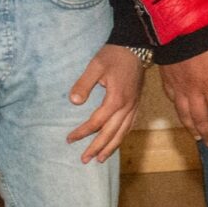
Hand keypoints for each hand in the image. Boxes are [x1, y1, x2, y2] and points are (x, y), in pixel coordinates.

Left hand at [67, 44, 146, 163]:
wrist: (136, 46)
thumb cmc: (114, 55)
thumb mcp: (95, 66)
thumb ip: (83, 84)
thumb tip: (74, 102)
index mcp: (116, 99)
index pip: (97, 122)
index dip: (82, 132)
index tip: (70, 139)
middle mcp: (127, 106)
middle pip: (111, 133)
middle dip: (97, 148)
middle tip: (85, 159)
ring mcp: (134, 106)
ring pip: (123, 132)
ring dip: (111, 147)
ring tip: (100, 159)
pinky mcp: (137, 103)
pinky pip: (130, 125)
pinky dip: (122, 137)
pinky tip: (116, 142)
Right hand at [164, 39, 207, 144]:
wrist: (177, 26)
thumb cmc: (205, 36)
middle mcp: (193, 89)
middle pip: (199, 117)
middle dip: (206, 132)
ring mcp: (178, 85)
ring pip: (183, 112)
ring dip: (190, 126)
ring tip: (196, 136)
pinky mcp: (167, 79)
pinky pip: (172, 99)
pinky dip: (177, 110)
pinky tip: (180, 113)